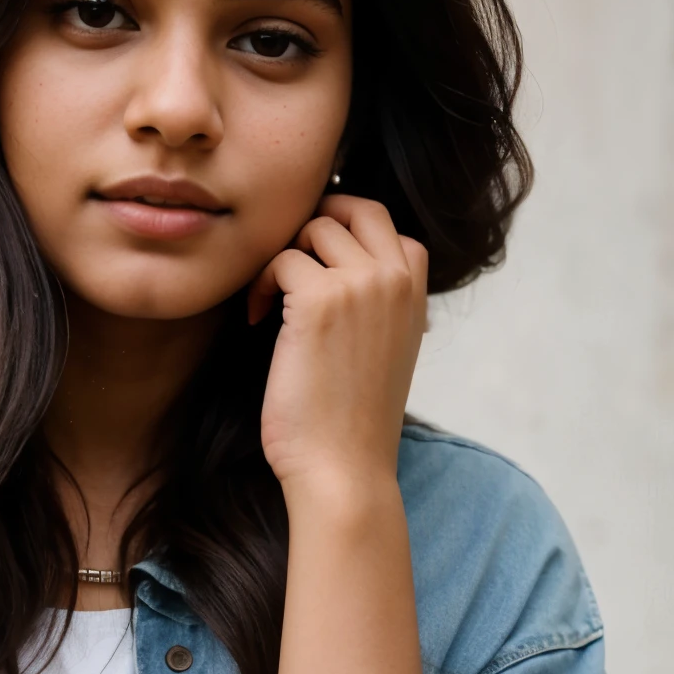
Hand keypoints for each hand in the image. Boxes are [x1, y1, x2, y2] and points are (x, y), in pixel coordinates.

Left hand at [247, 194, 427, 505]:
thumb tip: (340, 266)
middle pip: (352, 206)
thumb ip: (376, 301)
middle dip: (311, 224)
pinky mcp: (319, 299)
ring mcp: (362, 282)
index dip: (341, 230)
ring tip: (270, 304)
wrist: (344, 467)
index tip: (312, 263)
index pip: (383, 221)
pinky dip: (260, 285)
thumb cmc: (352, 418)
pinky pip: (280, 260)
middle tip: (284, 267)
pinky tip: (257, 321)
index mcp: (416, 286)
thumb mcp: (384, 347)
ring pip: (312, 228)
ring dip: (281, 259)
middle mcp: (396, 276)